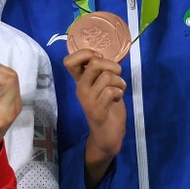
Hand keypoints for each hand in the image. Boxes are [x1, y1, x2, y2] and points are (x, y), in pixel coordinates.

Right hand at [63, 48, 125, 185]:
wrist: (108, 135)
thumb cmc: (108, 107)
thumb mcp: (103, 85)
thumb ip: (101, 71)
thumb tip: (105, 55)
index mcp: (81, 80)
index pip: (69, 61)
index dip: (85, 53)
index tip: (99, 59)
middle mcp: (80, 88)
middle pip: (94, 63)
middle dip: (112, 65)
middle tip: (116, 76)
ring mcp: (87, 100)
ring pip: (107, 77)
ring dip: (120, 82)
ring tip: (119, 91)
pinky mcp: (96, 110)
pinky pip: (110, 91)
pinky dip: (119, 93)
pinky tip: (117, 99)